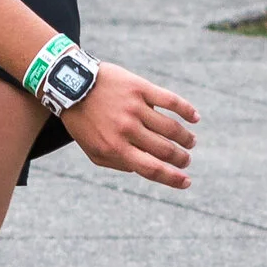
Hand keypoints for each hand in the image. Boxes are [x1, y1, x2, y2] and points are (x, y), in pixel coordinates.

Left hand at [64, 65, 198, 189]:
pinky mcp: (140, 88)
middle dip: (181, 159)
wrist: (70, 85)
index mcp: (115, 148)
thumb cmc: (82, 121)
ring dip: (185, 138)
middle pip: (164, 150)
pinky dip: (186, 110)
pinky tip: (195, 118)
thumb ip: (116, 163)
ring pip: (171, 128)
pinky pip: (170, 101)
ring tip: (190, 142)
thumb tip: (141, 169)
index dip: (172, 178)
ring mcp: (134, 108)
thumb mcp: (92, 150)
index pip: (151, 168)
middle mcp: (126, 129)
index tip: (186, 181)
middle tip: (186, 160)